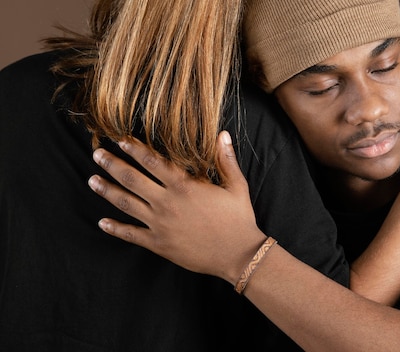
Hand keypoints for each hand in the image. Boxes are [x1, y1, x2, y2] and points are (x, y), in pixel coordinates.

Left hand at [88, 131, 266, 283]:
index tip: (119, 138)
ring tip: (92, 180)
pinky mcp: (159, 244)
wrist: (238, 254)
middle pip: (132, 179)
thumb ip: (226, 159)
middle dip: (112, 164)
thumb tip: (222, 134)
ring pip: (126, 203)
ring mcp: (160, 224)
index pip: (152, 161)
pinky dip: (115, 228)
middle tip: (96, 153)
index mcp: (185, 186)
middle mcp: (167, 202)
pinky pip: (131, 234)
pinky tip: (102, 222)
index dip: (134, 148)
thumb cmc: (239, 219)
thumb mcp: (237, 186)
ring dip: (107, 190)